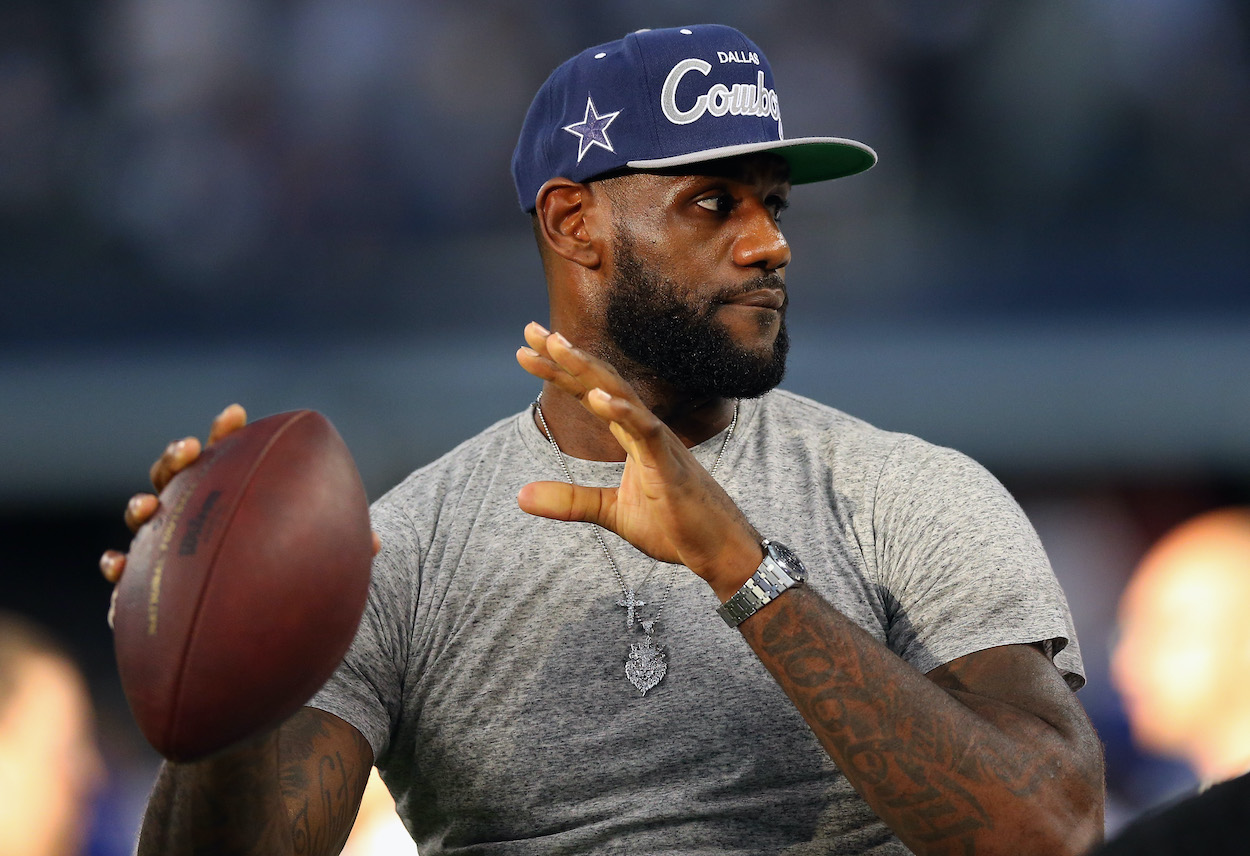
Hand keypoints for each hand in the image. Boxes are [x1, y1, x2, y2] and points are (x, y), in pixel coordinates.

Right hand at [99, 404, 382, 624]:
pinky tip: (115, 566)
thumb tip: (375, 542)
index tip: (236, 413)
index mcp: (230, 498)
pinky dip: (116, 567)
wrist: (253, 632)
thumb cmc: (282, 581)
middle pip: (176, 476)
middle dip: (177, 457)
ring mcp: (166, 548)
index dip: (226, 432)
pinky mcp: (147, 586)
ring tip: (147, 507)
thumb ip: (336, 548)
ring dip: (141, 506)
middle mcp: (194, 516)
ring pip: (144, 519)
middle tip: (190, 449)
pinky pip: (124, 577)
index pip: (225, 456)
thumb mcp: (312, 563)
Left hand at [515, 322, 761, 598]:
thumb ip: (569, 501)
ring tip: (557, 346)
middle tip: (530, 329)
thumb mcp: (611, 513)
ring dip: (587, 369)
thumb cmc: (675, 526)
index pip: (589, 393)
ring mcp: (659, 442)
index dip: (559, 371)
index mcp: (631, 435)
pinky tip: (597, 397)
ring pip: (621, 394)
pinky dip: (623, 411)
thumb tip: (519, 495)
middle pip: (600, 382)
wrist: (718, 550)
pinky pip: (646, 431)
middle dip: (564, 356)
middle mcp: (644, 428)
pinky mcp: (671, 465)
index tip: (526, 350)